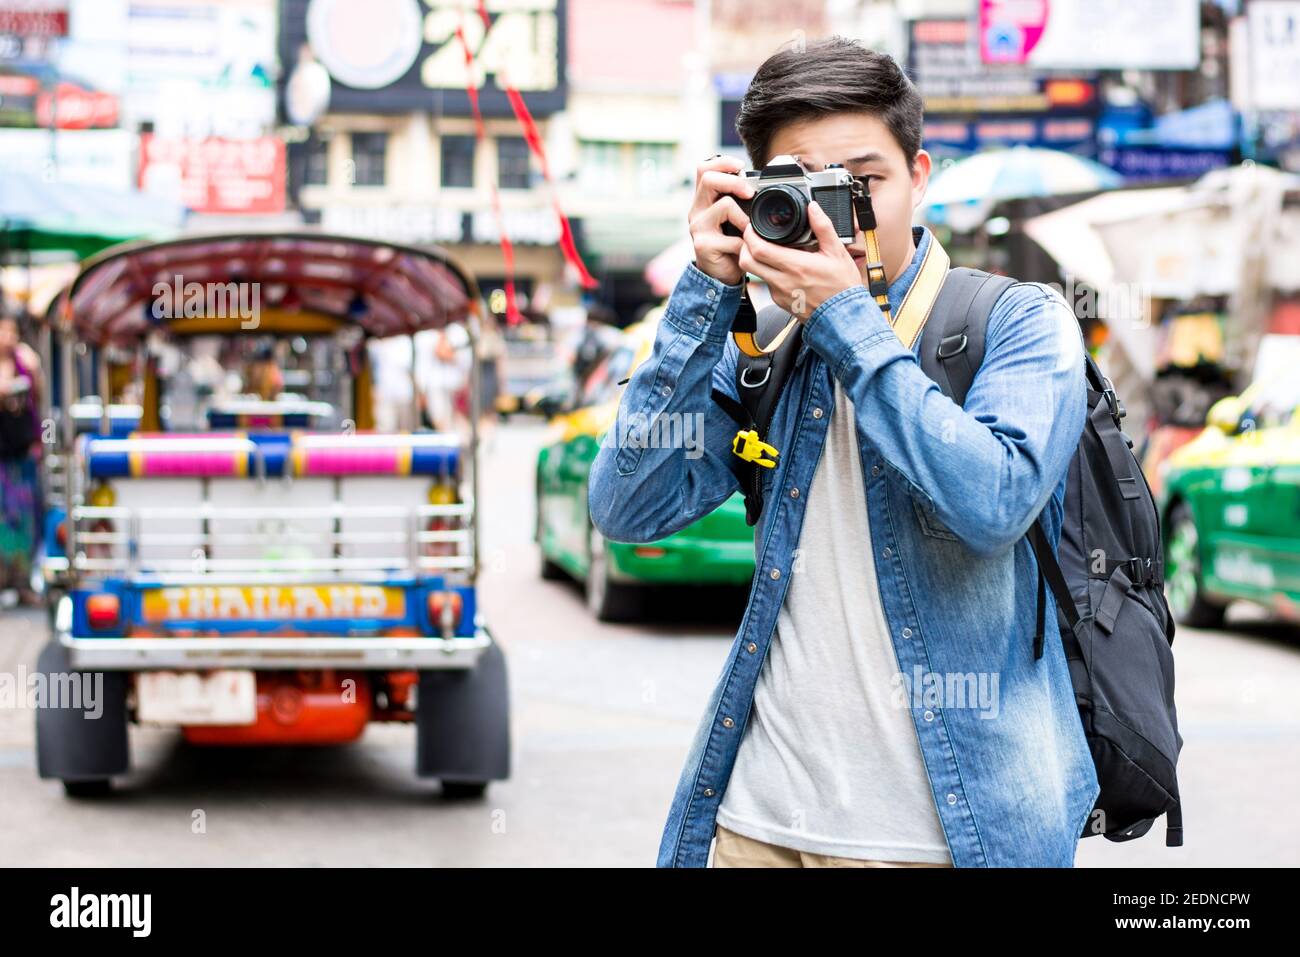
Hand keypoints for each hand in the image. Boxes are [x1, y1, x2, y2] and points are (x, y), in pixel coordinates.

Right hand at [688, 155, 753, 285]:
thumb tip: (763, 185)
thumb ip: (740, 202)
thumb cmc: (730, 244)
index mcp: (704, 200)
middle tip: (750, 193)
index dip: (722, 162)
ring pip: (724, 205)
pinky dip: (745, 243)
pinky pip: (733, 237)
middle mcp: (697, 211)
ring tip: (750, 230)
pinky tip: (746, 249)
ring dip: (744, 217)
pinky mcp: (704, 246)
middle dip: (734, 182)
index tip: (740, 165)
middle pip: (708, 179)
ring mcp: (698, 228)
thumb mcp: (734, 219)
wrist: (719, 276)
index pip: (703, 169)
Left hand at [738, 200, 862, 320]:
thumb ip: (823, 227)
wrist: (842, 317)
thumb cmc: (842, 287)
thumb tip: (813, 208)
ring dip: (755, 260)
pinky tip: (782, 267)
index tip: (753, 227)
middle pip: (747, 262)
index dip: (750, 235)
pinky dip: (768, 273)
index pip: (758, 250)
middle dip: (744, 246)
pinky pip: (766, 284)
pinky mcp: (779, 302)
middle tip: (753, 237)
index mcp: (796, 266)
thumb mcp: (837, 252)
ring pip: (755, 273)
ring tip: (767, 249)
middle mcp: (783, 282)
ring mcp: (779, 294)